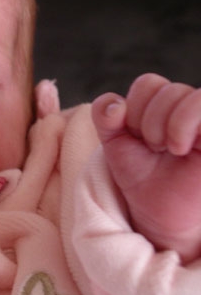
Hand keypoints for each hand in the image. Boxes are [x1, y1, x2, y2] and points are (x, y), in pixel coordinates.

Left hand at [92, 73, 200, 262]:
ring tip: (167, 149)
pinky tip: (178, 147)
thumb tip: (116, 103)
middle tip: (153, 148)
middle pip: (165, 88)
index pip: (149, 83)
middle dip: (146, 120)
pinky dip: (183, 122)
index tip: (134, 137)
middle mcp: (189, 108)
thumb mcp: (114, 141)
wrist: (158, 211)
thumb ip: (105, 115)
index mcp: (163, 104)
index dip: (132, 109)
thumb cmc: (140, 174)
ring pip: (185, 93)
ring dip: (165, 124)